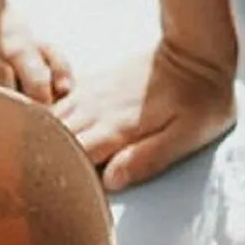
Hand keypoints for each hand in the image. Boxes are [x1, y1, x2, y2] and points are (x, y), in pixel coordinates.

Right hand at [57, 38, 235, 189]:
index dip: (63, 178)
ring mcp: (91, 94)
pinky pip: (58, 103)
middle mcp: (95, 110)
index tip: (64, 195)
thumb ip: (147, 160)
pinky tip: (51, 132)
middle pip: (53, 142)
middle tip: (51, 182)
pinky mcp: (93, 83)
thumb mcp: (186, 136)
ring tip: (46, 160)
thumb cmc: (199, 98)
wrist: (195, 49)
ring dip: (44, 140)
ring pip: (50, 122)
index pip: (71, 159)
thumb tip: (111, 181)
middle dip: (48, 161)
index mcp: (115, 129)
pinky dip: (48, 120)